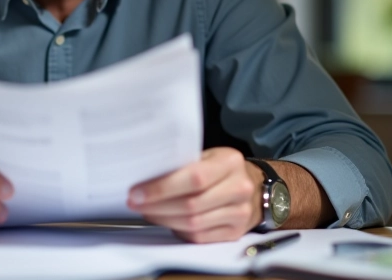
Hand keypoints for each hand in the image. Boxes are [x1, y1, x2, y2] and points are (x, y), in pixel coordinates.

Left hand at [126, 147, 260, 242]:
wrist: (256, 186)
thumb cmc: (221, 168)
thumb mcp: (208, 155)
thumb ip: (183, 164)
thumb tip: (145, 176)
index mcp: (230, 162)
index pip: (194, 178)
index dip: (162, 188)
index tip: (137, 192)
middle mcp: (239, 188)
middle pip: (191, 204)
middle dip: (157, 206)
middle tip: (135, 203)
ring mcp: (239, 212)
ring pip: (193, 223)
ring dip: (163, 219)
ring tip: (147, 211)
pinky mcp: (235, 232)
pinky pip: (199, 236)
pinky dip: (177, 229)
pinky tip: (166, 220)